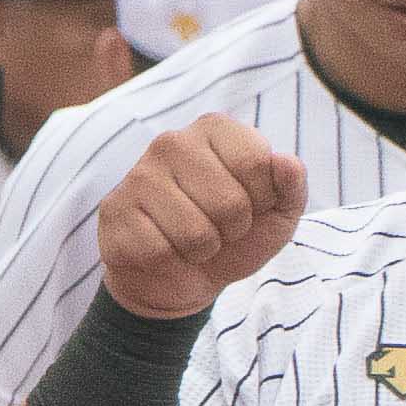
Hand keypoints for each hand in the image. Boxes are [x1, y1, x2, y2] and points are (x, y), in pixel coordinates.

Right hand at [90, 116, 306, 317]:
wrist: (185, 275)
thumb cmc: (235, 236)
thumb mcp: (277, 213)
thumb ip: (291, 185)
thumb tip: (287, 163)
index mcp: (215, 129)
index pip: (258, 162)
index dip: (263, 200)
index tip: (250, 205)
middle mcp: (173, 142)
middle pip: (229, 202)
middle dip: (233, 230)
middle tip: (219, 229)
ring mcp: (138, 174)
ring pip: (194, 232)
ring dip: (203, 250)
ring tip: (194, 241)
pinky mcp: (114, 211)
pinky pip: (158, 251)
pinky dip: (170, 262)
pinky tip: (165, 250)